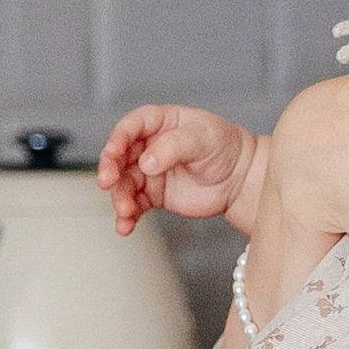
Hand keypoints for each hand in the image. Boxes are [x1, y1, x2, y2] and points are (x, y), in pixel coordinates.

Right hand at [97, 104, 254, 234]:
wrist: (241, 179)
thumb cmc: (225, 147)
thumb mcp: (202, 138)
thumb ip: (173, 147)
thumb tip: (146, 163)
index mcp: (160, 122)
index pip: (131, 126)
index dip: (118, 138)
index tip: (113, 152)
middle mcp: (149, 146)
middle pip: (119, 156)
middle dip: (110, 169)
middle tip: (108, 182)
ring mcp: (150, 171)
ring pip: (124, 184)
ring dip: (120, 198)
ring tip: (125, 211)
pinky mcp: (154, 195)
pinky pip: (135, 205)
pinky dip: (128, 216)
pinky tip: (125, 226)